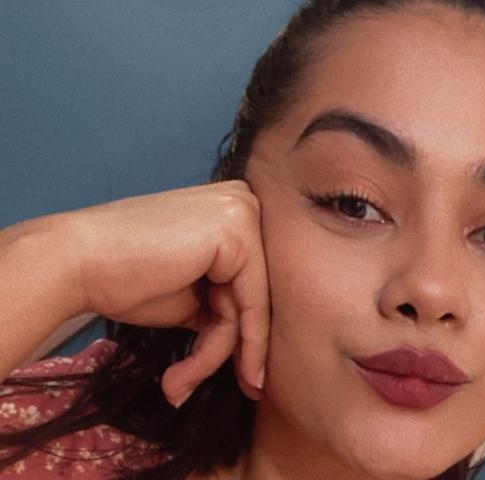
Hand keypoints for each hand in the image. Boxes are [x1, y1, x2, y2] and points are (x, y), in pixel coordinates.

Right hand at [64, 180, 269, 405]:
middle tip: (197, 389)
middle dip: (227, 350)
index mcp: (232, 214)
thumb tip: (252, 350)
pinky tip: (233, 375)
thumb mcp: (189, 298)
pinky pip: (252, 303)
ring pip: (250, 305)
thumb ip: (223, 308)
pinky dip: (241, 344)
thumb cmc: (123, 279)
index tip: (248, 381)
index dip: (245, 337)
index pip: (250, 285)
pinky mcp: (238, 229)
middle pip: (251, 294)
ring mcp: (244, 211)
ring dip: (214, 354)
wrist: (75, 263)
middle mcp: (245, 204)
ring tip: (176, 384)